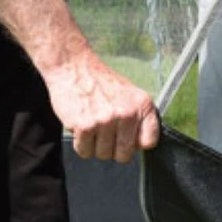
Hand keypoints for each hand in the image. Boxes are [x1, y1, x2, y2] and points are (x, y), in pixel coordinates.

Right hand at [42, 50, 160, 161]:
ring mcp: (106, 121)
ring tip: (92, 127)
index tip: (127, 138)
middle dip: (113, 150)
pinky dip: (81, 145)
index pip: (149, 142)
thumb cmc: (100, 82)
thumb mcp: (130, 94)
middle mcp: (126, 114)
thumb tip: (138, 146)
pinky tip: (81, 129)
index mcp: (142, 105)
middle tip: (105, 135)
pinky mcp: (85, 126)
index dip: (135, 144)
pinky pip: (84, 151)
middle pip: (124, 155)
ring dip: (95, 147)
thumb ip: (138, 118)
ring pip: (103, 154)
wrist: (73, 67)